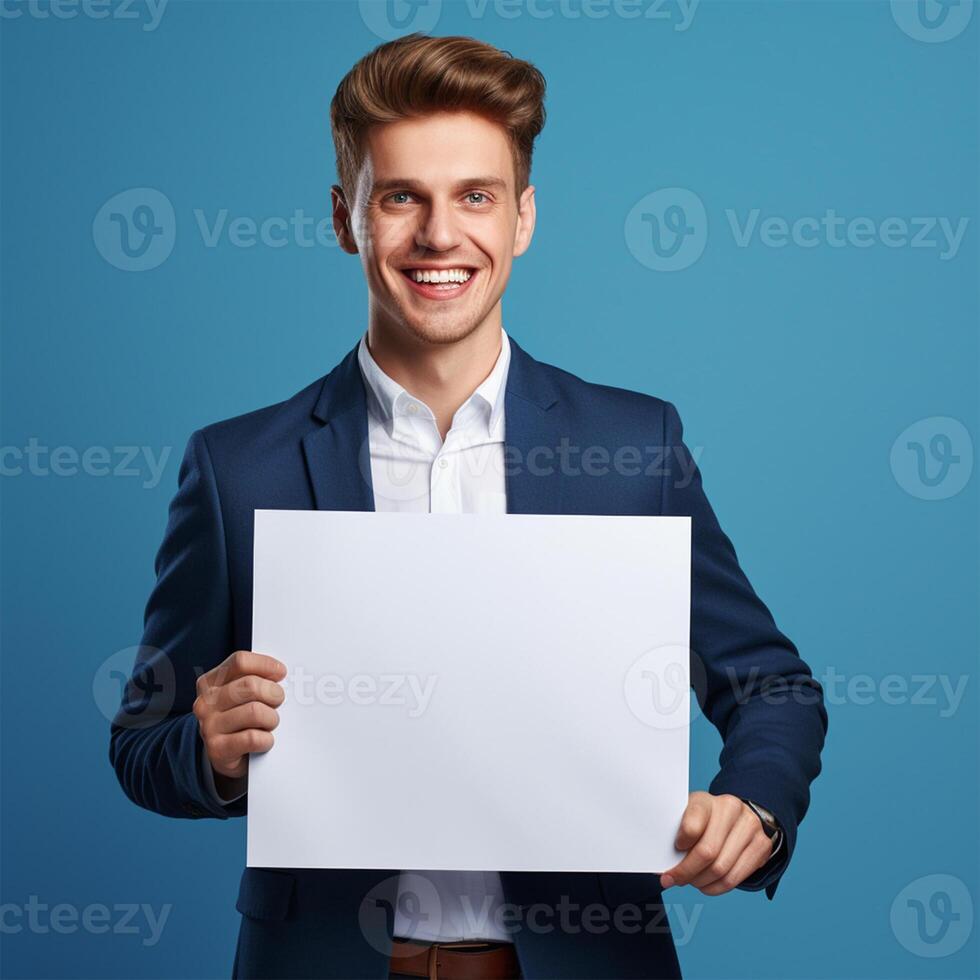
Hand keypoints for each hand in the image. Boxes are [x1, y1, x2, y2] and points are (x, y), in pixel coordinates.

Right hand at [193, 650, 286, 794]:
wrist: (223, 754)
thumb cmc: (238, 718)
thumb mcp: (240, 694)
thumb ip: (255, 678)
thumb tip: (280, 672)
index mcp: (210, 682)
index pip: (240, 661)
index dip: (266, 665)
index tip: (281, 673)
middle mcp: (206, 702)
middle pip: (250, 685)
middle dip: (273, 693)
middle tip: (277, 702)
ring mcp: (209, 726)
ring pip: (255, 712)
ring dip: (271, 719)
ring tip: (270, 723)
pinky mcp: (217, 749)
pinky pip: (253, 738)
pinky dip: (266, 739)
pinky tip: (264, 740)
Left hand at [660, 791, 774, 895]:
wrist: (736, 814)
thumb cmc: (703, 819)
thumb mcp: (687, 816)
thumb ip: (677, 833)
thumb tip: (663, 865)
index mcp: (706, 800)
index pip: (692, 824)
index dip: (682, 842)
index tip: (675, 849)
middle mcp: (731, 809)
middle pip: (707, 852)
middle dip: (686, 872)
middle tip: (673, 879)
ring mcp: (750, 826)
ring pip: (721, 869)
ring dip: (700, 882)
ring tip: (690, 881)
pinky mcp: (762, 845)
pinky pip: (735, 879)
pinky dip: (715, 888)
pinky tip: (706, 884)